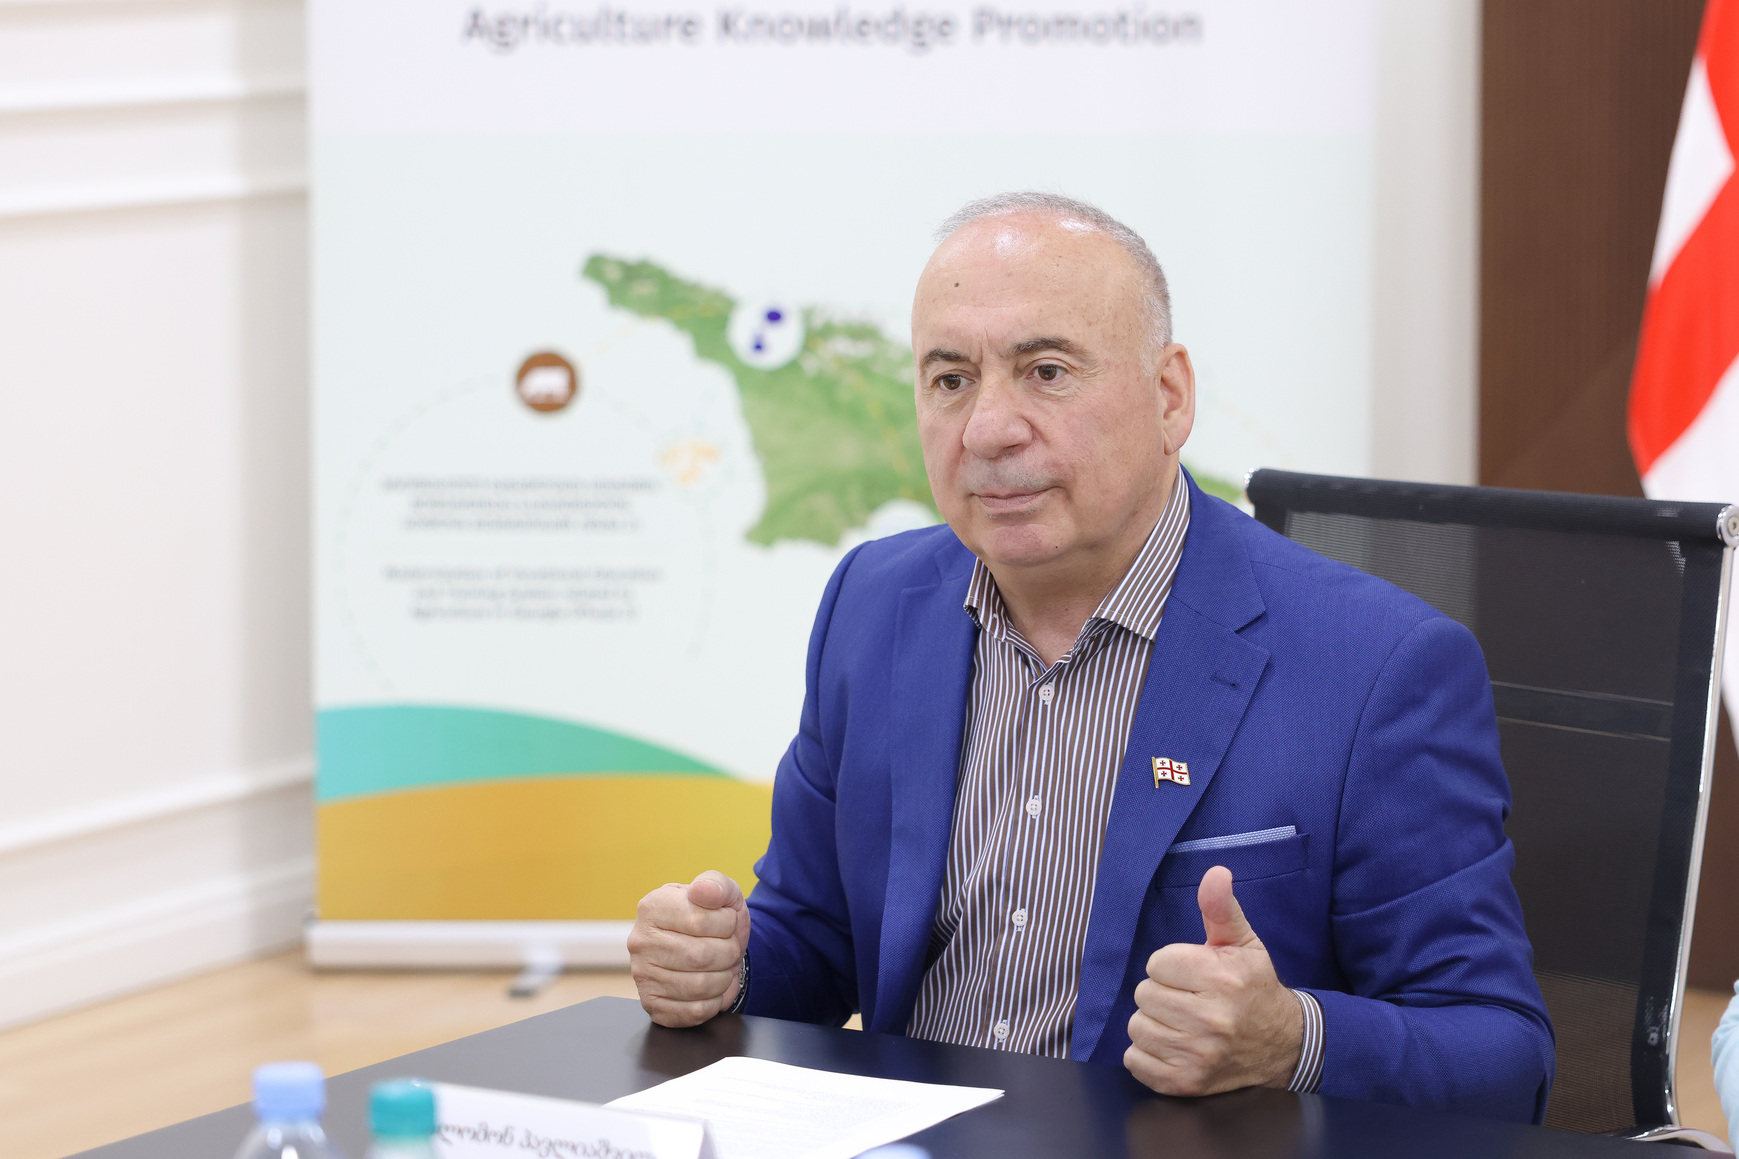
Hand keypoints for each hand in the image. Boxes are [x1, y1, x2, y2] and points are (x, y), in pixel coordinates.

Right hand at [627, 870, 749, 1027]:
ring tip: (721, 966)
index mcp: (653, 906)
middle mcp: (640, 941)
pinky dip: (714, 1001)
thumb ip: (716, 885)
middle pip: (700, 957)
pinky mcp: (652, 1005)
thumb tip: (703, 890)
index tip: (726, 922)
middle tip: (728, 947)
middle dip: (728, 953)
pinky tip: (712, 987)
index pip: (699, 921)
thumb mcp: (722, 892)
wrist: (710, 946)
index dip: (726, 924)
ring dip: (724, 977)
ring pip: (699, 985)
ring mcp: (642, 975)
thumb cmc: (714, 918)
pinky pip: (694, 1011)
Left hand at [1124, 866, 1302, 1095]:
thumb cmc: (1255, 987)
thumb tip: (1215, 872)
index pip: (1156, 963)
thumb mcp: (1243, 943)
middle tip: (1188, 999)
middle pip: (1144, 994)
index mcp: (1221, 979)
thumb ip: (1221, 908)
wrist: (1283, 1045)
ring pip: (1137, 1026)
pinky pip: (1135, 1060)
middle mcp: (1210, 1020)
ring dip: (1154, 1023)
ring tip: (1181, 1022)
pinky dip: (1147, 1054)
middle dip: (1162, 993)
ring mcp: (1197, 1055)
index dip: (1170, 966)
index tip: (1192, 974)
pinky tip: (1173, 1045)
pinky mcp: (1186, 1083)